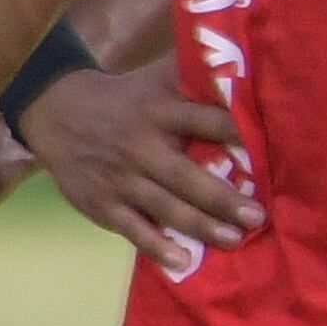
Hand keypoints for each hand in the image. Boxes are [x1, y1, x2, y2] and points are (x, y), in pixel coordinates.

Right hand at [21, 61, 256, 274]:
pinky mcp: (102, 203)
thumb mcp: (158, 79)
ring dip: (201, 226)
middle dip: (224, 198)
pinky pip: (132, 228)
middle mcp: (140, 146)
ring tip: (235, 240)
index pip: (206, 122)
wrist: (56, 112)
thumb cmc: (127, 98)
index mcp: (160, 111)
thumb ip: (196, 77)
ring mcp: (120, 178)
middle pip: (187, 176)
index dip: (237, 136)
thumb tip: (246, 64)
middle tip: (258, 216)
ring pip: (165, 206)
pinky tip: (181, 261)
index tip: (270, 154)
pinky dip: (156, 246)